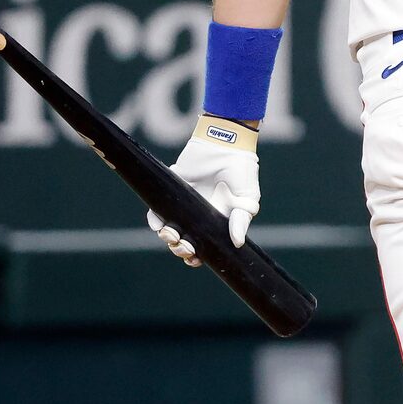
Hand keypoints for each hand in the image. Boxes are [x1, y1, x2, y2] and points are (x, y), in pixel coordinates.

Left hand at [147, 120, 260, 262]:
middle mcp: (198, 216)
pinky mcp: (171, 191)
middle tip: (183, 247)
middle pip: (184, 241)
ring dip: (167, 237)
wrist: (225, 144)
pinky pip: (157, 210)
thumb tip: (238, 243)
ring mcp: (183, 204)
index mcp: (217, 221)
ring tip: (171, 235)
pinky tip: (159, 224)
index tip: (195, 259)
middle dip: (181, 249)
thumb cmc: (241, 171)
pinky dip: (155, 220)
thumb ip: (241, 220)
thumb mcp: (247, 198)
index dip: (197, 256)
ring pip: (169, 229)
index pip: (204, 245)